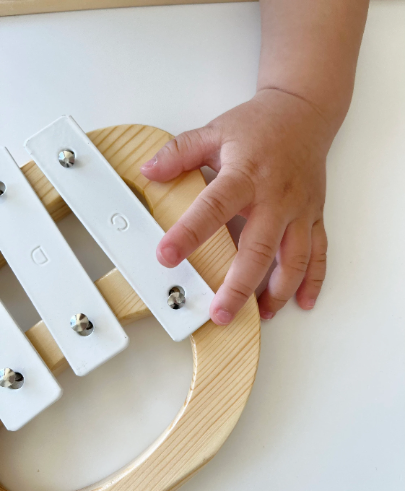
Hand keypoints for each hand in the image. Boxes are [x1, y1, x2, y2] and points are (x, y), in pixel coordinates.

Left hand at [141, 88, 333, 324]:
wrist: (304, 113)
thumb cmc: (259, 125)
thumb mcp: (214, 131)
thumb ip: (179, 152)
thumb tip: (148, 171)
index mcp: (245, 175)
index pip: (213, 207)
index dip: (188, 233)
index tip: (166, 256)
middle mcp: (276, 197)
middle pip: (258, 249)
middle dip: (239, 286)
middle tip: (221, 314)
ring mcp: (299, 210)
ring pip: (293, 259)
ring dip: (278, 291)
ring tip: (261, 314)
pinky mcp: (314, 216)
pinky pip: (319, 252)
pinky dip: (313, 280)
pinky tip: (303, 302)